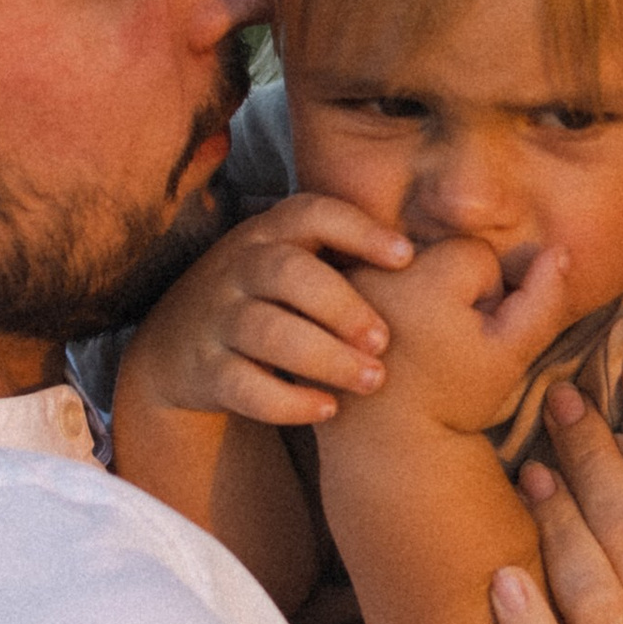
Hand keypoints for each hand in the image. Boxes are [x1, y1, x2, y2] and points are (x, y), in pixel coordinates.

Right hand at [117, 194, 413, 428]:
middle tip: (385, 340)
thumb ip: (343, 253)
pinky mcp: (205, 370)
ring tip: (372, 381)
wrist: (175, 346)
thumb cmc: (264, 298)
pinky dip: (287, 400)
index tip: (407, 259)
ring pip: (266, 331)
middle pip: (287, 273)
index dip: (359, 231)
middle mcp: (238, 268)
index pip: (311, 214)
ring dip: (325, 357)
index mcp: (269, 233)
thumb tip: (446, 255)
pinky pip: (243, 385)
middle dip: (342, 305)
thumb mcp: (290, 260)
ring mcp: (216, 319)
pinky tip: (328, 409)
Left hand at [343, 232, 575, 441]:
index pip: (479, 254)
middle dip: (450, 289)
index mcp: (429, 278)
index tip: (467, 338)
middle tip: (440, 342)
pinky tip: (386, 336)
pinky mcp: (326, 293)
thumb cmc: (451, 400)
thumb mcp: (511, 358)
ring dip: (417, 290)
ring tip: (412, 341)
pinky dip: (384, 296)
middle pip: (438, 251)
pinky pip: (372, 271)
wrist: (381, 438)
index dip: (486, 297)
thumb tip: (560, 250)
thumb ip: (544, 303)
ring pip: (405, 259)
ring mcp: (345, 278)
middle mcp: (380, 268)